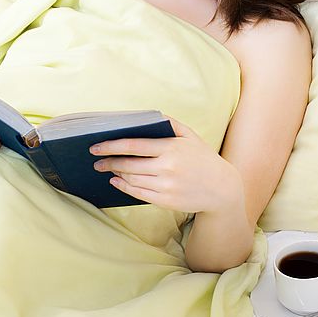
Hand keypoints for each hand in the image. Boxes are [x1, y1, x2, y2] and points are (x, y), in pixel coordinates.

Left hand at [90, 117, 243, 213]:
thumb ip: (170, 123)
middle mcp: (167, 167)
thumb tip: (148, 116)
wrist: (221, 188)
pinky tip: (117, 181)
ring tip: (107, 169)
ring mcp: (166, 186)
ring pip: (131, 179)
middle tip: (96, 160)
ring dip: (116, 174)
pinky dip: (124, 187)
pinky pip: (138, 193)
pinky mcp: (166, 201)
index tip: (96, 146)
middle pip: (128, 164)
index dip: (111, 146)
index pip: (133, 145)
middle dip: (108, 161)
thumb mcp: (191, 136)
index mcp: (171, 147)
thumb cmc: (203, 158)